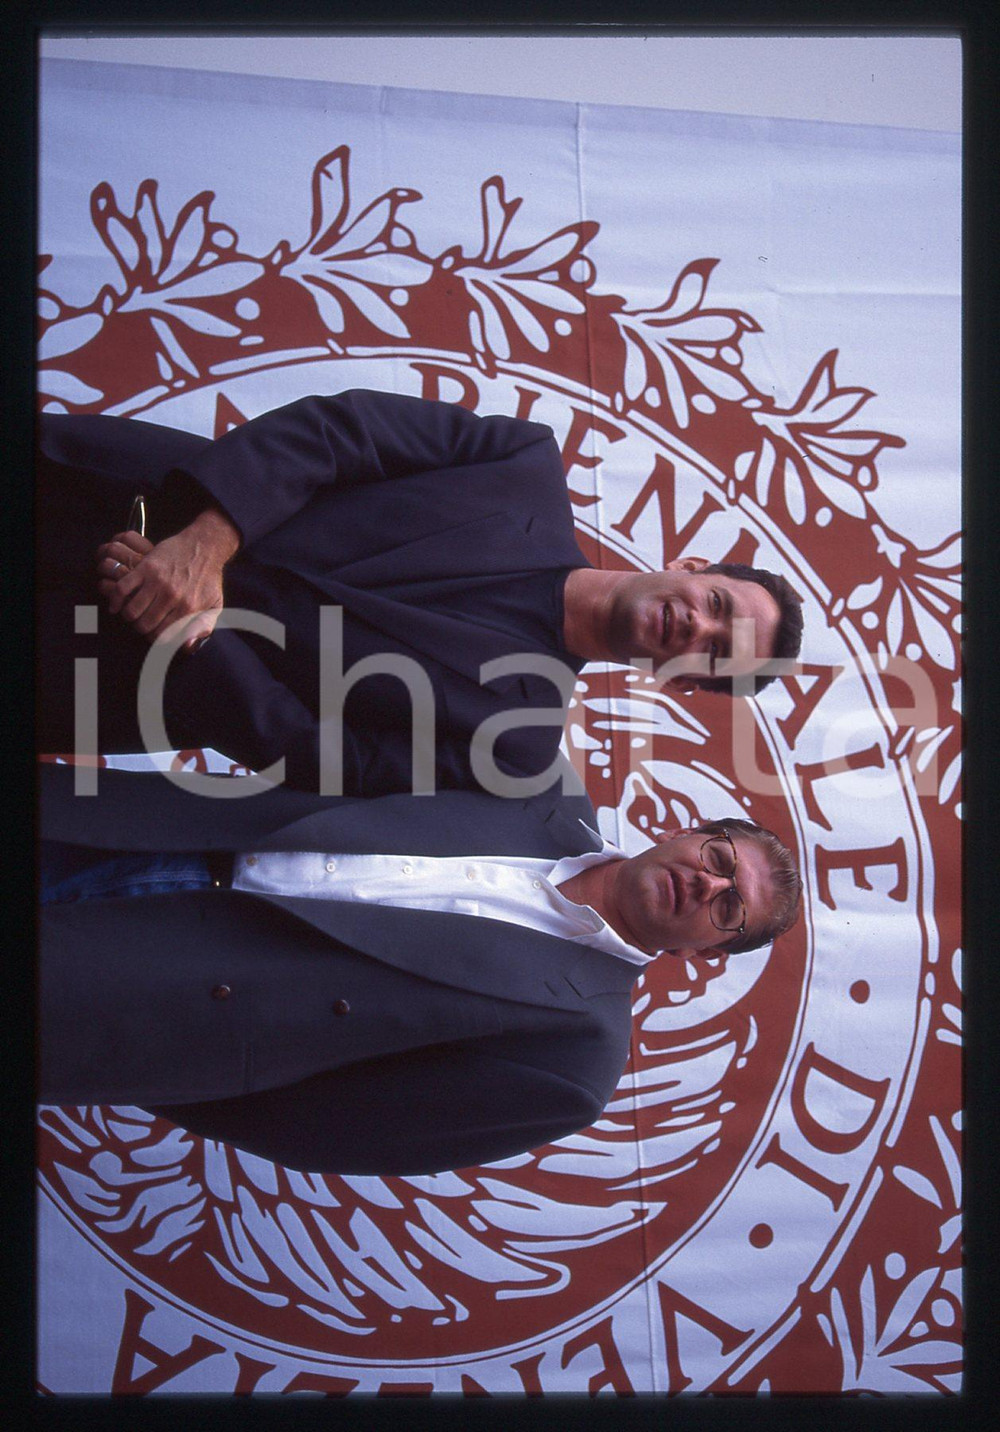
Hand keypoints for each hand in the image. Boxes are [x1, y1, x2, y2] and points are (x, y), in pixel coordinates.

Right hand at [96, 507, 238, 650]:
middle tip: (142, 623)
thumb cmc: (209, 579)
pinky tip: (116, 606)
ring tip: (133, 614)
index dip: (156, 639)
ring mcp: (158, 582)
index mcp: (189, 609)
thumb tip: (188, 646)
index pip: (164, 637)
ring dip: (129, 617)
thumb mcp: (215, 605)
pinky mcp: (145, 568)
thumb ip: (204, 628)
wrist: (203, 547)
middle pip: (145, 626)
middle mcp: (173, 597)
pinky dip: (115, 601)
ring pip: (132, 612)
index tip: (153, 635)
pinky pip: (122, 589)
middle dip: (141, 629)